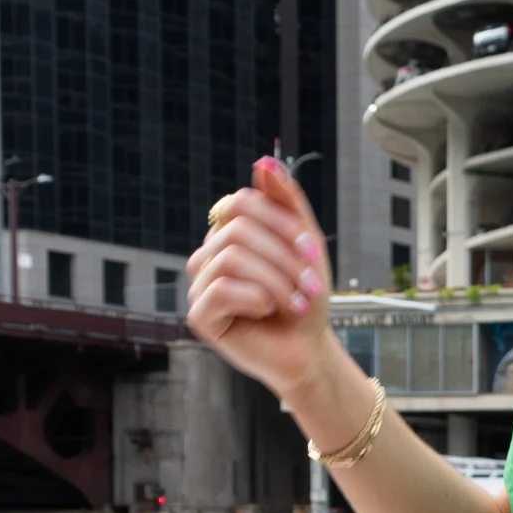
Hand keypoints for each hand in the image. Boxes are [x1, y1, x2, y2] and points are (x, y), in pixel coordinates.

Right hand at [184, 157, 332, 405]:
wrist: (308, 350)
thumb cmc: (305, 299)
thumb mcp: (305, 244)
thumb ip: (287, 202)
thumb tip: (263, 161)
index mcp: (229, 234)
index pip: (242, 203)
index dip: (281, 222)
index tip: (313, 250)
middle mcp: (209, 255)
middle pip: (237, 229)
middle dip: (283, 256)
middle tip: (312, 284)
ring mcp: (200, 285)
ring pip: (231, 257)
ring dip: (276, 280)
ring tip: (296, 301)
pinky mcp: (200, 316)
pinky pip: (221, 289)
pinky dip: (256, 298)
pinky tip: (268, 311)